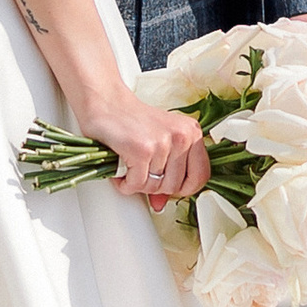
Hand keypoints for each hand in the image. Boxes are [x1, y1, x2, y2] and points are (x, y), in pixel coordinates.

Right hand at [70, 87, 212, 203]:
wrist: (105, 102)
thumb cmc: (130, 121)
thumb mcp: (159, 144)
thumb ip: (167, 173)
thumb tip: (161, 204)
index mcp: (192, 132)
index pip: (201, 176)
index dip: (183, 188)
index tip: (169, 186)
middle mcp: (182, 136)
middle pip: (174, 186)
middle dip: (153, 186)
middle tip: (140, 172)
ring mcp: (163, 143)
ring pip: (154, 187)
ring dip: (136, 184)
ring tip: (129, 168)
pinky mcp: (142, 150)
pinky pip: (136, 184)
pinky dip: (124, 183)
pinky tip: (120, 170)